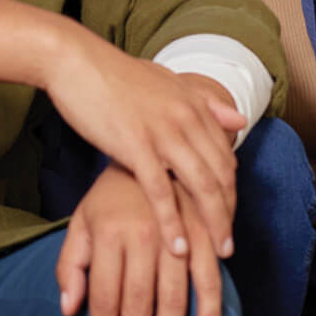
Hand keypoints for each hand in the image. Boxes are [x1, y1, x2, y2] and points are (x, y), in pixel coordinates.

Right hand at [43, 30, 244, 259]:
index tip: (228, 217)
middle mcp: (186, 118)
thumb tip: (240, 119)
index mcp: (194, 104)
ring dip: (212, 224)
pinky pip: (161, 191)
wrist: (75, 61)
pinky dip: (173, 222)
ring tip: (216, 254)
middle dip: (229, 214)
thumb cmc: (115, 74)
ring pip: (201, 186)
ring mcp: (163, 132)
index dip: (232, 191)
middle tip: (227, 245)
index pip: (227, 156)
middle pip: (222, 175)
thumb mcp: (166, 81)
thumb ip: (204, 102)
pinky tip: (178, 246)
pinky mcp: (135, 145)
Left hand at [56, 164, 223, 315]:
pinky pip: (209, 278)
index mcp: (109, 232)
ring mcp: (177, 233)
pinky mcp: (204, 232)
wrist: (156, 148)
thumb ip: (72, 264)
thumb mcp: (82, 220)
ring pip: (173, 296)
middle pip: (137, 302)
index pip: (104, 295)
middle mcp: (143, 235)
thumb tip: (70, 309)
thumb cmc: (112, 194)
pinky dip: (210, 312)